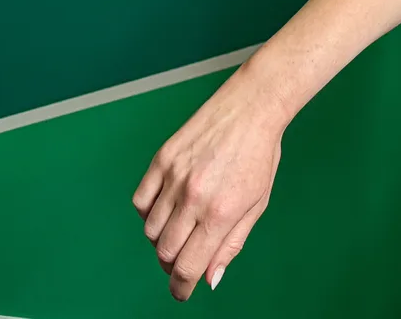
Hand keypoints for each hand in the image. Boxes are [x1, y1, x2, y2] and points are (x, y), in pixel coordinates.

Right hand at [132, 59, 287, 300]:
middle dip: (173, 265)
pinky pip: (141, 201)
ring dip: (162, 240)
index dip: (182, 287)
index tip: (182, 293)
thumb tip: (210, 278)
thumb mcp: (256, 204)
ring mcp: (174, 177)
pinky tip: (166, 209)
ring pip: (150, 230)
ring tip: (181, 231)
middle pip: (166, 252)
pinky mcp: (161, 159)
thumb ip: (231, 244)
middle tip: (184, 260)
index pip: (189, 266)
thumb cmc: (260, 155)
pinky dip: (149, 213)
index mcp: (221, 212)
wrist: (251, 108)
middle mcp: (194, 197)